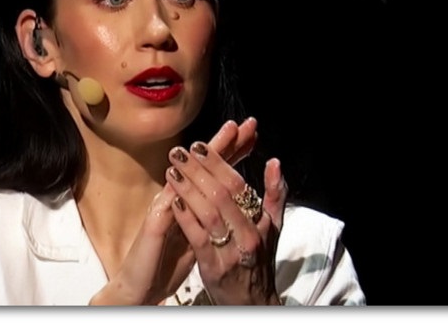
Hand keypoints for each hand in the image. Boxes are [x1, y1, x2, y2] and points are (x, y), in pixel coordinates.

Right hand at [89, 119, 259, 304]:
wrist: (140, 286)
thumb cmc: (166, 262)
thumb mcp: (197, 237)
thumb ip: (211, 216)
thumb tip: (232, 203)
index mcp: (192, 203)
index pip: (217, 172)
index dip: (233, 152)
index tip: (251, 134)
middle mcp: (177, 199)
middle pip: (202, 168)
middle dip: (222, 145)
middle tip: (240, 124)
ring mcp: (164, 210)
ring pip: (183, 178)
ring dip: (198, 160)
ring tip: (210, 141)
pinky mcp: (154, 226)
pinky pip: (167, 207)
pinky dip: (176, 192)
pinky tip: (180, 177)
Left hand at [166, 118, 288, 304]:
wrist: (252, 302)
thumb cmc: (258, 260)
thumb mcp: (272, 228)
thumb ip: (275, 195)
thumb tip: (275, 161)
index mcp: (260, 221)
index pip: (237, 184)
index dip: (218, 162)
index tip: (199, 145)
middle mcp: (248, 234)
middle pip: (222, 194)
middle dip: (198, 170)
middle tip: (178, 152)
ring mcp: (231, 251)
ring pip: (209, 213)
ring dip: (188, 188)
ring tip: (172, 171)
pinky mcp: (214, 267)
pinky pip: (199, 238)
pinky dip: (186, 218)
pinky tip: (174, 201)